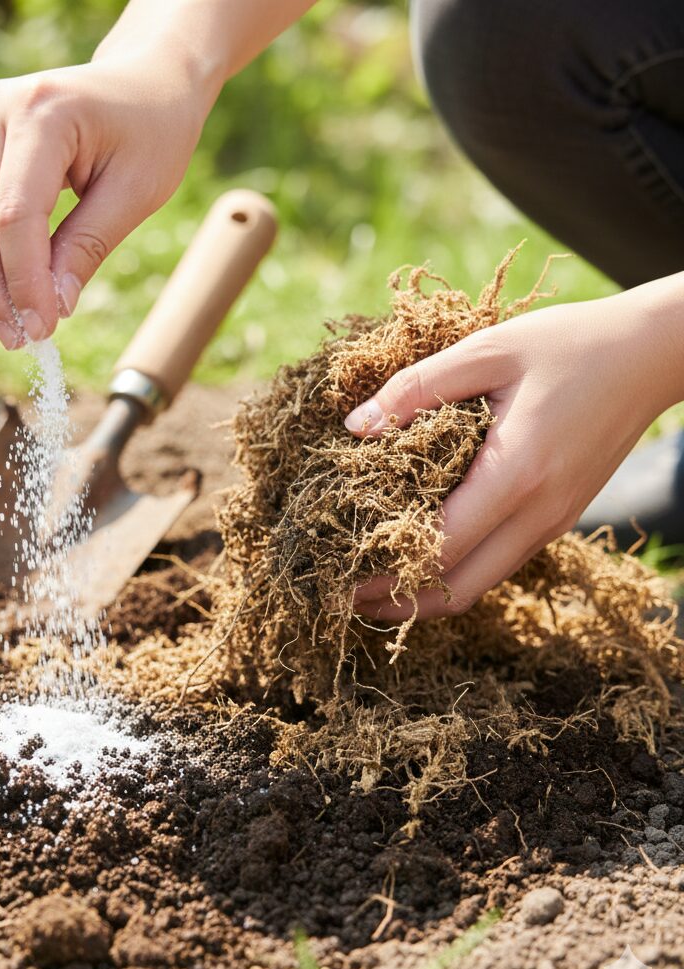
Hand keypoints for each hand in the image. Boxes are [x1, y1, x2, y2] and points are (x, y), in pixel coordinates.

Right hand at [0, 56, 212, 348]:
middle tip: (19, 339)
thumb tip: (50, 310)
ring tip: (6, 328)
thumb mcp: (136, 193)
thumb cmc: (152, 132)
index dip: (23, 281)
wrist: (145, 82)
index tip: (43, 329)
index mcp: (43, 113)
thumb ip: (87, 248)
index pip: (14, 215)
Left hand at [345, 279, 683, 619]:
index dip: (385, 570)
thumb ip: (416, 388)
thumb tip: (355, 427)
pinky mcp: (558, 518)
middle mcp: (538, 513)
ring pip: (482, 584)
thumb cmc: (568, 345)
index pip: (439, 546)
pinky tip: (422, 557)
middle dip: (399, 600)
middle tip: (347, 595)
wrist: (651, 356)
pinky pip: (499, 563)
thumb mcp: (487, 350)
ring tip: (375, 586)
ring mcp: (553, 522)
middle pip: (458, 587)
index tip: (341, 576)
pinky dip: (456, 574)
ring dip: (426, 594)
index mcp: (516, 473)